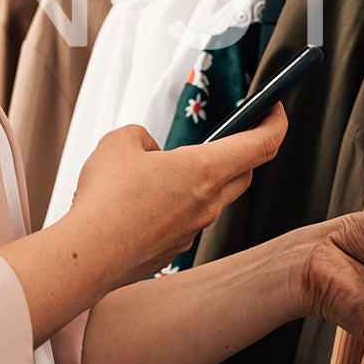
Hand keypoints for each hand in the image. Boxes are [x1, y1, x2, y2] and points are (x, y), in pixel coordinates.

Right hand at [65, 104, 287, 287]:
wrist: (86, 256)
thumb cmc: (104, 199)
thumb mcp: (119, 142)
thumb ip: (142, 137)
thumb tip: (151, 153)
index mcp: (204, 170)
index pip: (262, 144)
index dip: (275, 122)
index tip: (276, 108)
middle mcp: (208, 203)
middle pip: (244, 173)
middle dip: (242, 151)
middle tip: (229, 135)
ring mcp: (193, 231)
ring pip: (213, 198)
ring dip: (201, 180)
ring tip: (163, 170)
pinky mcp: (174, 250)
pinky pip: (186, 220)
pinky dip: (176, 206)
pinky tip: (142, 203)